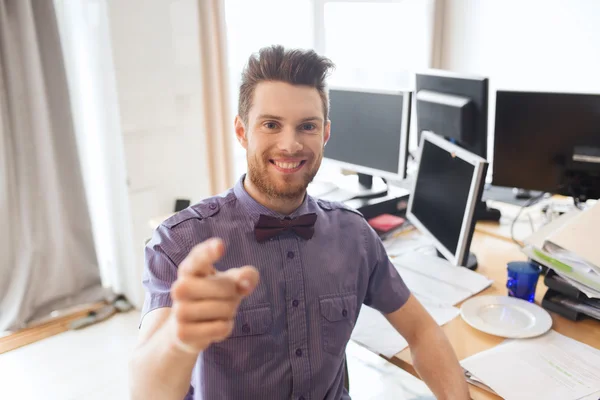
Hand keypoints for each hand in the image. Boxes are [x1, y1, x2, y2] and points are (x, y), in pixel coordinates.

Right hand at [168, 238, 258, 354]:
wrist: (186, 329)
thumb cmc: (213, 296)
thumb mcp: (231, 281)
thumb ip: (245, 276)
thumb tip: (246, 282)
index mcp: (190, 269)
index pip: (199, 257)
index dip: (209, 252)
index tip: (220, 245)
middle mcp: (180, 287)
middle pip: (226, 286)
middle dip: (233, 293)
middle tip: (222, 297)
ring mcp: (179, 310)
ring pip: (226, 309)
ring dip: (229, 312)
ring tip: (216, 312)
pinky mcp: (183, 332)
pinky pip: (221, 328)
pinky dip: (225, 327)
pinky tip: (213, 325)